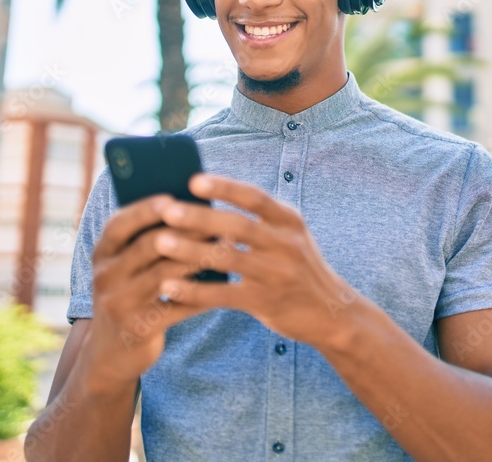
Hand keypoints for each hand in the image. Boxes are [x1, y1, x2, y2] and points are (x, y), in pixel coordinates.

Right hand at [84, 195, 212, 389]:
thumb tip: (193, 208)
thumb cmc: (132, 294)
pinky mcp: (137, 329)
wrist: (112, 352)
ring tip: (228, 247)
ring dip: (200, 259)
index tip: (173, 197)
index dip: (145, 210)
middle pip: (148, 246)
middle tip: (218, 219)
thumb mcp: (128, 267)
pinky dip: (203, 294)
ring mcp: (119, 304)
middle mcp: (104, 276)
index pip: (119, 224)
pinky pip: (177, 307)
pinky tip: (227, 285)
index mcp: (102, 254)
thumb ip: (148, 240)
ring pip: (165, 275)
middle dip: (186, 230)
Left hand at [153, 174, 356, 347]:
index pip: (255, 198)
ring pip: (229, 259)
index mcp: (290, 221)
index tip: (193, 181)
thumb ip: (258, 220)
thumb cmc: (297, 267)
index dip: (225, 188)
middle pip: (239, 226)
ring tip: (160, 243)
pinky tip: (169, 287)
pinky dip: (195, 290)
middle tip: (166, 210)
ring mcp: (278, 274)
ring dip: (192, 251)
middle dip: (201, 218)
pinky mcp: (267, 302)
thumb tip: (207, 199)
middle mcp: (287, 244)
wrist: (331, 311)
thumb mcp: (288, 236)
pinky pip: (225, 295)